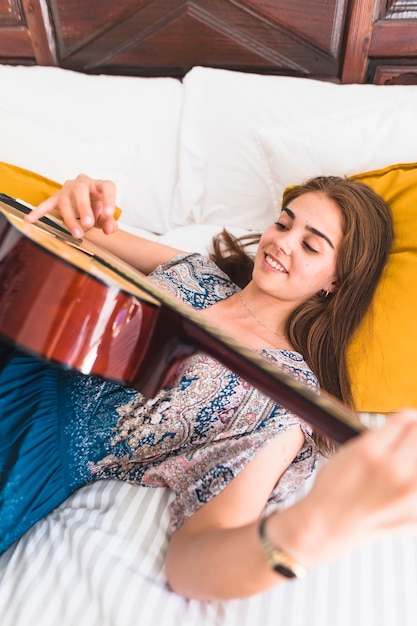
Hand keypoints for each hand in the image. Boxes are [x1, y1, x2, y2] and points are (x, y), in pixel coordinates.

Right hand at [25, 174, 117, 237]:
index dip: (109, 199)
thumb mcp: (105, 216)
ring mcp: (68, 189)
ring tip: (77, 234)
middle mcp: (83, 183)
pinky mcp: (56, 198)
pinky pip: (46, 204)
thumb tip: (109, 229)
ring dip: (70, 218)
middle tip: (88, 224)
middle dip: (84, 207)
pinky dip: (39, 212)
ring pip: (65, 199)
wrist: (86, 205)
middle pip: (81, 189)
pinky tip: (30, 219)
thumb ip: (109, 222)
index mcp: (99, 185)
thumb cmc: (97, 208)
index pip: (106, 186)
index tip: (108, 214)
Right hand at [267, 409, 416, 569]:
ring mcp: (408, 497)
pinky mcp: (415, 516)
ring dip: (412, 461)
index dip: (405, 419)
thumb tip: (410, 421)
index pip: (408, 419)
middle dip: (412, 437)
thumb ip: (382, 435)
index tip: (404, 424)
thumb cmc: (334, 489)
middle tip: (402, 447)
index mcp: (372, 451)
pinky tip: (398, 491)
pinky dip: (412, 487)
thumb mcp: (350, 451)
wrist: (327, 528)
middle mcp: (393, 472)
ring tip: (397, 469)